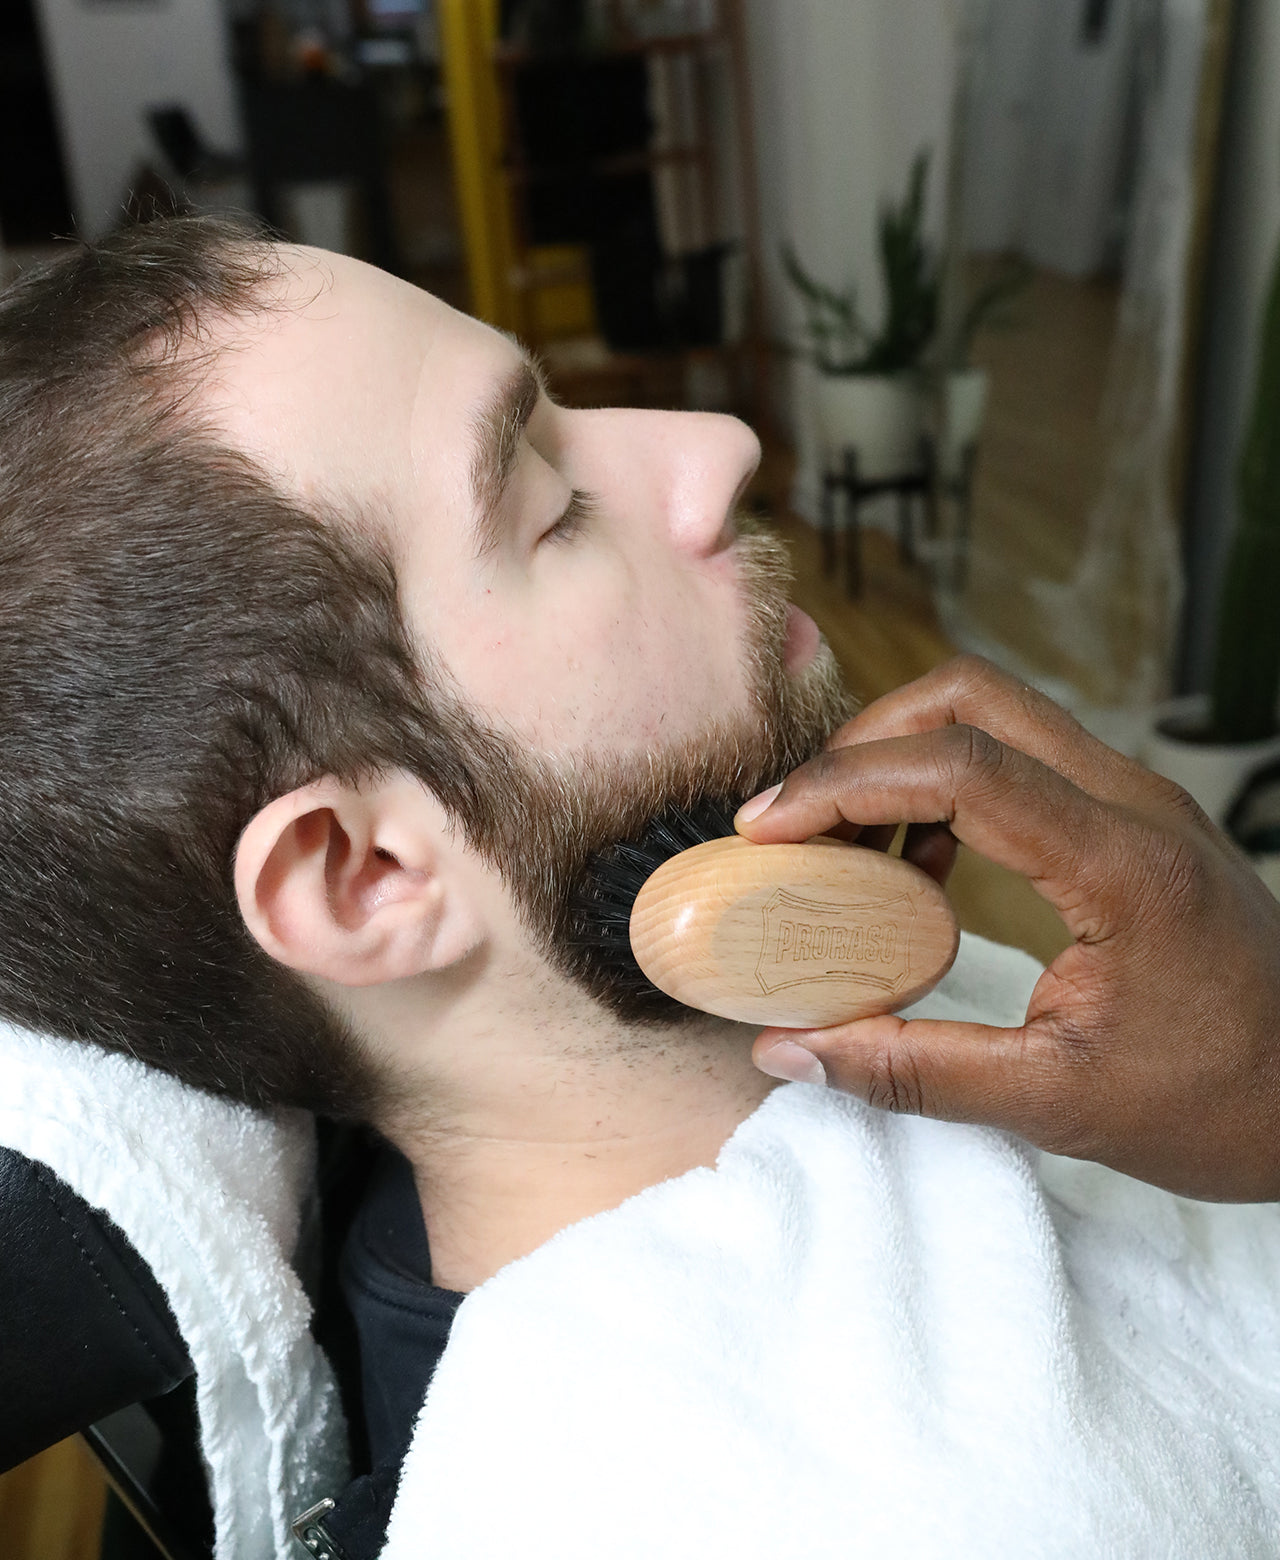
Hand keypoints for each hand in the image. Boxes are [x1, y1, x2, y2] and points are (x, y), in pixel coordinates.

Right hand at [735, 655, 1279, 1201]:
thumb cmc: (1223, 1103)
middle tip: (796, 819)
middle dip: (863, 741)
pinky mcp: (1131, 817)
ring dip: (902, 757)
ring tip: (841, 843)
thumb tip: (791, 1050)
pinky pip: (1020, 758)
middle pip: (971, 698)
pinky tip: (917, 866)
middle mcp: (1133, 803)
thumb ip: (913, 1071)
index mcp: (1123, 863)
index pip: (960, 767)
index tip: (768, 829)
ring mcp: (1137, 800)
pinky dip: (945, 786)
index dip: (845, 784)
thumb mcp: (1058, 1103)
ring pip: (994, 715)